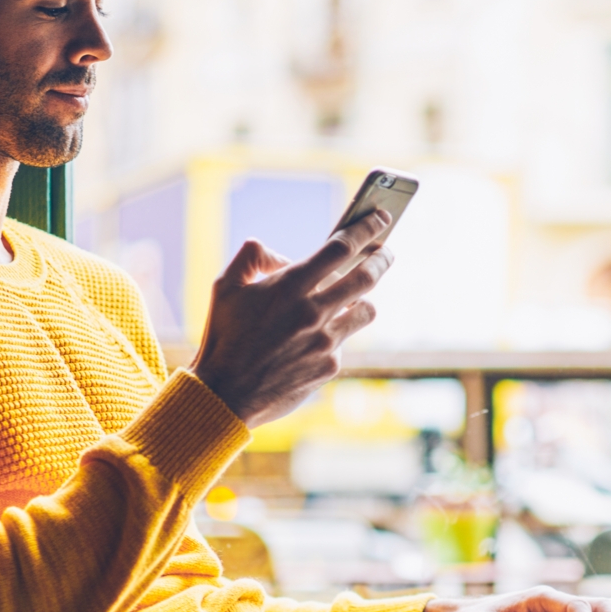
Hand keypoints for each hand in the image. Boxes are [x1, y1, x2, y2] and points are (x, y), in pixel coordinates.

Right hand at [190, 211, 393, 427]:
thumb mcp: (225, 286)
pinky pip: (345, 341)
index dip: (366, 229)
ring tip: (356, 295)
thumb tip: (282, 256)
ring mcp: (325, 340)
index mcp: (290, 285)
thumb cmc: (224, 336)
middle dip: (382, 259)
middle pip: (366, 276)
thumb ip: (253, 257)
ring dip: (364, 298)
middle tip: (386, 252)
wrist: (225, 394)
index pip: (341, 247)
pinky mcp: (330, 366)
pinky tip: (321, 336)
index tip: (380, 217)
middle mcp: (313, 311)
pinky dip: (337, 333)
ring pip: (366, 310)